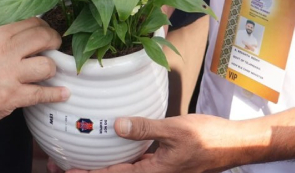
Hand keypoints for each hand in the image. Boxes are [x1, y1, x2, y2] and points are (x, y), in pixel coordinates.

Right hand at [0, 18, 67, 130]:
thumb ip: (1, 36)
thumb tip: (23, 33)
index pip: (31, 23)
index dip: (44, 27)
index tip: (47, 33)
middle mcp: (5, 52)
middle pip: (44, 39)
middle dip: (54, 43)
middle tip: (55, 48)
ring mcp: (10, 75)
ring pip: (47, 66)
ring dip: (52, 69)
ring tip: (49, 72)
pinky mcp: (12, 97)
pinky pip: (41, 94)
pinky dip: (55, 94)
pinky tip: (63, 92)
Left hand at [66, 114, 242, 172]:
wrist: (234, 144)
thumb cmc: (209, 138)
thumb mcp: (175, 130)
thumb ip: (145, 128)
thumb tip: (116, 126)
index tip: (65, 171)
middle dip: (88, 172)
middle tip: (59, 166)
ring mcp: (159, 169)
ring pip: (123, 170)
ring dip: (101, 166)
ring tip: (78, 159)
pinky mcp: (164, 162)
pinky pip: (136, 163)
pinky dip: (119, 158)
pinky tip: (111, 148)